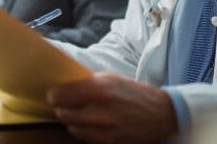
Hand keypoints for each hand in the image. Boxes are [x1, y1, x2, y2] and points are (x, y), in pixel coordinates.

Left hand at [47, 72, 177, 143]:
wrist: (162, 114)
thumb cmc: (135, 93)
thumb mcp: (112, 78)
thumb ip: (88, 82)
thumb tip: (66, 84)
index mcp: (100, 88)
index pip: (60, 95)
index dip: (54, 94)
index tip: (54, 94)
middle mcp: (100, 110)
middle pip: (63, 113)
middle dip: (61, 108)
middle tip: (64, 103)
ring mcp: (104, 129)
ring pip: (72, 127)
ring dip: (71, 120)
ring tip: (79, 113)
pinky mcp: (108, 142)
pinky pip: (84, 137)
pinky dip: (83, 130)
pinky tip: (90, 123)